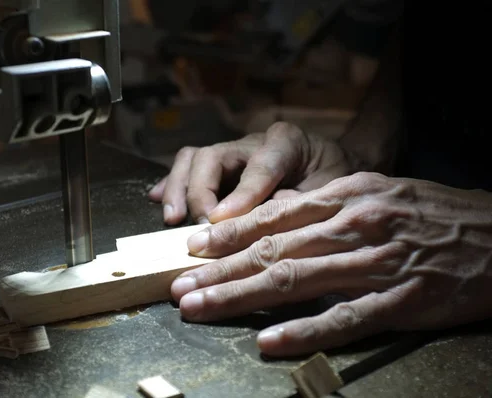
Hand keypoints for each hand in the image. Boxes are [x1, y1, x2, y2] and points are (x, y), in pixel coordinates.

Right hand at [148, 122, 353, 224]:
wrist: (334, 167)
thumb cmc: (335, 180)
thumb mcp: (331, 191)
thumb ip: (300, 202)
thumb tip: (261, 218)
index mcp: (287, 142)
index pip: (258, 165)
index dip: (240, 195)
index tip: (221, 222)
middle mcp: (253, 141)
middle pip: (212, 157)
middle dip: (200, 193)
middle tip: (200, 228)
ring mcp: (233, 152)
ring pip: (193, 159)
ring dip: (177, 188)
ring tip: (171, 218)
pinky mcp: (221, 166)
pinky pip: (188, 168)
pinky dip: (171, 184)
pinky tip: (157, 200)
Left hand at [171, 172, 491, 356]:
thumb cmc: (429, 213)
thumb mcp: (374, 193)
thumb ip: (322, 207)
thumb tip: (271, 219)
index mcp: (345, 196)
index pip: (273, 217)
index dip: (227, 234)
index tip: (191, 249)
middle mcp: (353, 225)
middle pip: (272, 250)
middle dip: (219, 270)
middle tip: (180, 286)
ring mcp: (375, 264)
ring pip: (295, 282)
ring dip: (241, 297)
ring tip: (201, 309)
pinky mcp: (400, 301)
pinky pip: (344, 319)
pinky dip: (304, 332)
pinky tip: (269, 342)